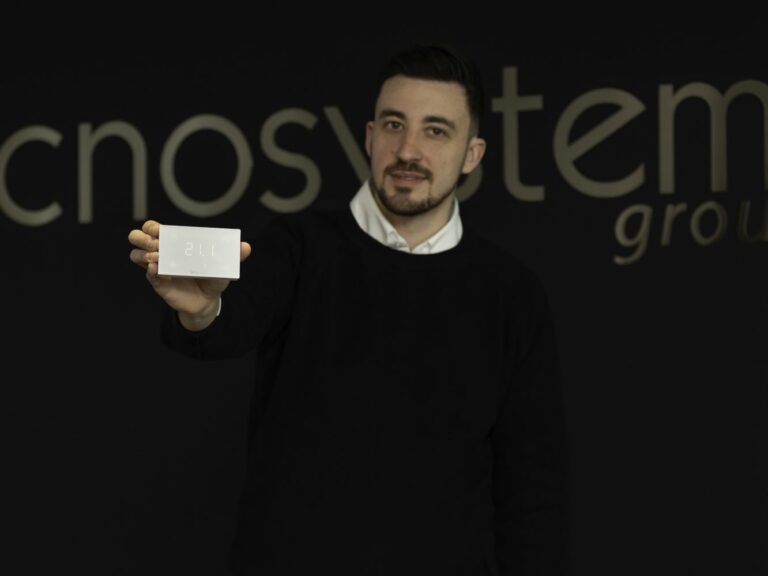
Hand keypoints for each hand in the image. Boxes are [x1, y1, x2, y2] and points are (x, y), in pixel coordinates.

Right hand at [128, 220, 251, 327]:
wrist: (208, 300)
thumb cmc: (212, 277)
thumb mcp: (221, 264)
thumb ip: (232, 254)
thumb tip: (246, 247)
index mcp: (175, 243)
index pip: (154, 228)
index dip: (152, 226)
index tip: (159, 229)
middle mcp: (162, 252)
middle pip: (137, 237)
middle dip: (142, 237)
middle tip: (156, 244)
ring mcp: (157, 267)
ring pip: (135, 255)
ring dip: (143, 254)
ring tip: (156, 257)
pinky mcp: (158, 283)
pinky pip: (148, 274)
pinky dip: (151, 270)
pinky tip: (159, 270)